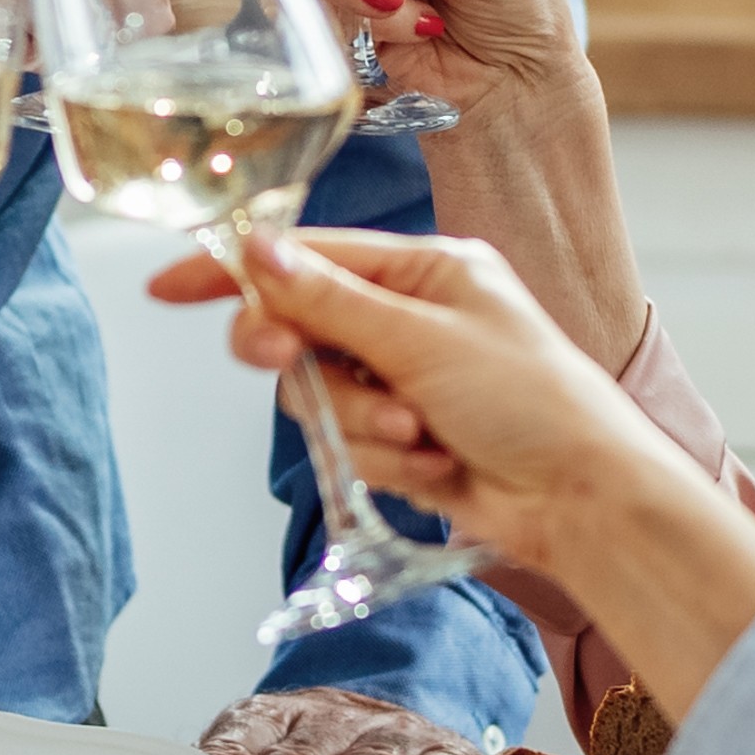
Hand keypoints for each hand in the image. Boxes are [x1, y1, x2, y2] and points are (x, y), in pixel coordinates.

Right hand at [144, 229, 669, 568]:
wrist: (584, 500)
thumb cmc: (536, 403)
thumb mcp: (424, 340)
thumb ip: (330, 302)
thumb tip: (259, 254)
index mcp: (424, 270)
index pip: (308, 256)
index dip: (237, 271)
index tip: (170, 287)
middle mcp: (409, 319)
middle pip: (300, 328)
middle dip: (300, 356)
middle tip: (287, 360)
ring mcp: (405, 381)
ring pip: (320, 396)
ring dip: (360, 423)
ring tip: (417, 434)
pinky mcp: (405, 439)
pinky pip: (349, 446)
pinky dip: (383, 461)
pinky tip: (434, 465)